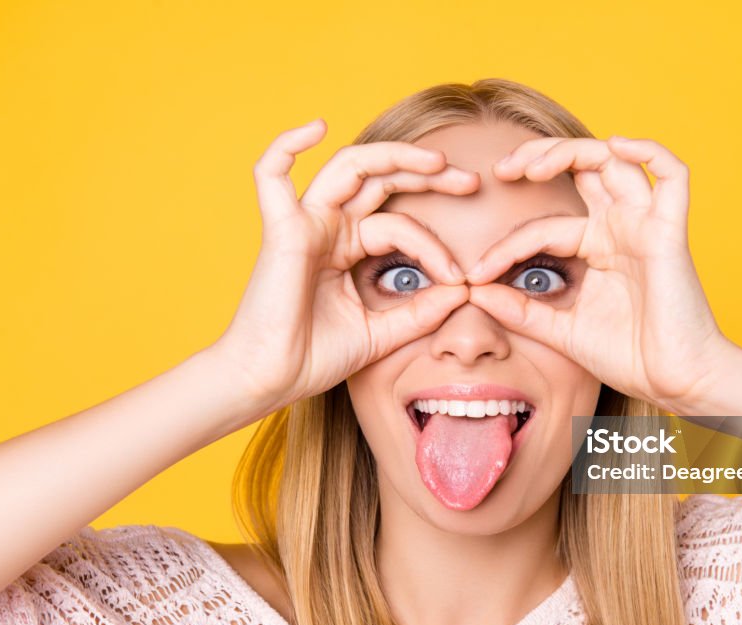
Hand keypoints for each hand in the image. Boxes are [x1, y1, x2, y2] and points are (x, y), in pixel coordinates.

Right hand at [211, 119, 477, 412]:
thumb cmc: (315, 358)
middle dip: (428, 176)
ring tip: (437, 162)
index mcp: (348, 248)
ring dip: (394, 157)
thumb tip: (465, 291)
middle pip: (381, 180)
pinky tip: (317, 126)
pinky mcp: (281, 230)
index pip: (400, 224)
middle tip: (471, 182)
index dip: (435, 245)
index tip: (464, 278)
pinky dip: (287, 145)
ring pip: (350, 169)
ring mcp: (304, 224)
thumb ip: (420, 312)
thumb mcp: (383, 333)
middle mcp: (328, 228)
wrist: (270, 381)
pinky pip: (271, 175)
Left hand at [465, 135, 731, 411]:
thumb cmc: (628, 357)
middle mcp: (621, 228)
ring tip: (532, 165)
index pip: (544, 226)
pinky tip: (618, 144)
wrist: (675, 382)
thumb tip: (473, 290)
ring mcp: (646, 226)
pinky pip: (673, 175)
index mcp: (597, 247)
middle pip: (581, 168)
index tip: (474, 274)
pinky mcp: (671, 232)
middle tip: (501, 170)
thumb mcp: (560, 330)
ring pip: (614, 161)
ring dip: (571, 151)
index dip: (506, 245)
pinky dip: (650, 151)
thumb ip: (520, 310)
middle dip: (538, 158)